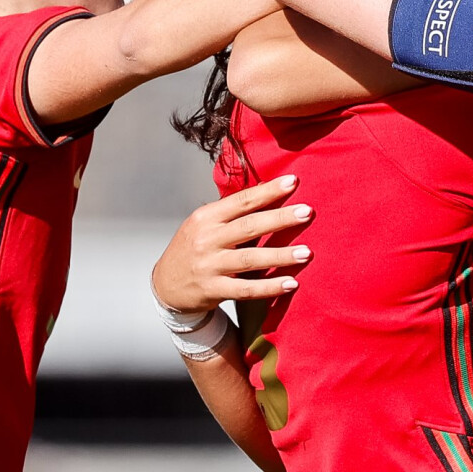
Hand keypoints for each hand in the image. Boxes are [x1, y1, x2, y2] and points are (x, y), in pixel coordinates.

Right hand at [151, 175, 311, 313]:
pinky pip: (246, 289)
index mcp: (206, 217)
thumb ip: (231, 212)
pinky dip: (269, 287)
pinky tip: (291, 283)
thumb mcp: (204, 224)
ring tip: (306, 252)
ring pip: (250, 259)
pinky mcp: (212, 290)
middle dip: (280, 218)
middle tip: (308, 212)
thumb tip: (269, 190)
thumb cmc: (193, 248)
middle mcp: (206, 239)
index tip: (293, 182)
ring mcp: (208, 266)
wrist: (164, 285)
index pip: (241, 201)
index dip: (268, 191)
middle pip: (249, 226)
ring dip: (280, 255)